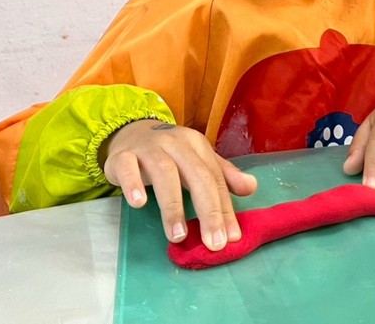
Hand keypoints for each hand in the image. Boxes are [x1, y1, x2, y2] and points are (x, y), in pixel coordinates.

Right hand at [102, 119, 257, 251]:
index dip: (225, 208)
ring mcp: (148, 148)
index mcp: (197, 145)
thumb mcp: (198, 161)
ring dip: (172, 206)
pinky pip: (127, 168)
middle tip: (213, 243)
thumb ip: (223, 176)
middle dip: (208, 211)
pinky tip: (139, 203)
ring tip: (178, 235)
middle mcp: (176, 143)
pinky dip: (133, 184)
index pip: (215, 178)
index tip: (231, 238)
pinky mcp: (122, 156)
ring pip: (164, 173)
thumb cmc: (170, 153)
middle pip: (196, 176)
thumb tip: (252, 187)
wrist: (131, 131)